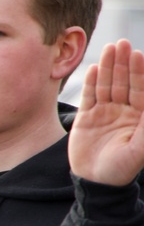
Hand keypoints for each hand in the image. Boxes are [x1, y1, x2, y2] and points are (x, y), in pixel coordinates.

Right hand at [69, 39, 143, 185]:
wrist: (95, 182)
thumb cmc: (121, 169)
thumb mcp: (138, 150)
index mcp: (139, 117)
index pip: (140, 90)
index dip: (139, 72)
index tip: (137, 54)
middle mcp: (124, 112)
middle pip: (124, 83)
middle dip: (124, 63)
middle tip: (122, 43)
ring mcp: (105, 113)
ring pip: (107, 86)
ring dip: (109, 67)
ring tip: (109, 48)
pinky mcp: (87, 118)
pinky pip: (90, 96)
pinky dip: (91, 82)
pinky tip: (95, 68)